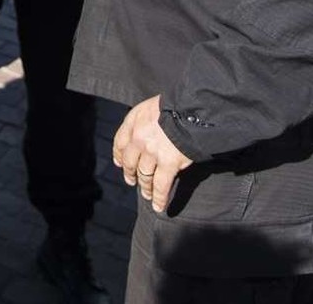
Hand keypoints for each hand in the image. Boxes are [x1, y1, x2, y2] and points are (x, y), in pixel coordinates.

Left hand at [112, 95, 192, 213]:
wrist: (193, 109)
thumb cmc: (177, 105)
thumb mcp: (153, 105)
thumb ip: (145, 119)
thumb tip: (147, 132)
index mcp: (134, 120)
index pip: (120, 141)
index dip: (118, 154)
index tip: (119, 162)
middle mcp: (139, 138)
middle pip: (130, 161)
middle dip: (130, 173)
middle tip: (132, 181)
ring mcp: (152, 152)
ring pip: (144, 175)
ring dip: (145, 187)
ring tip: (147, 195)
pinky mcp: (168, 164)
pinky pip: (161, 186)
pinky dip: (160, 198)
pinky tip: (159, 206)